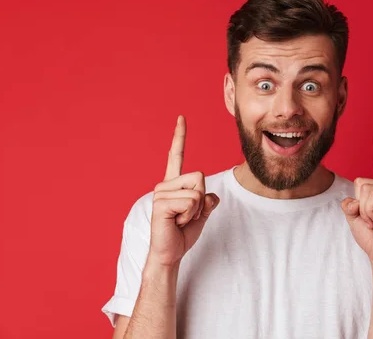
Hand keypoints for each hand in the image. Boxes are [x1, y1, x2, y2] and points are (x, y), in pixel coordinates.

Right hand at [147, 115, 218, 267]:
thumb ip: (208, 202)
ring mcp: (161, 193)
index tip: (181, 118)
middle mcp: (165, 184)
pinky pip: (191, 202)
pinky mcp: (160, 203)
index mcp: (174, 184)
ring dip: (195, 210)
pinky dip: (190, 216)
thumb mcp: (202, 215)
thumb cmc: (182, 234)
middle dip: (201, 199)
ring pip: (197, 191)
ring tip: (180, 220)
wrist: (170, 253)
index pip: (176, 155)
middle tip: (186, 215)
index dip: (179, 137)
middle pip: (200, 177)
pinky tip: (176, 222)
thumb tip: (212, 196)